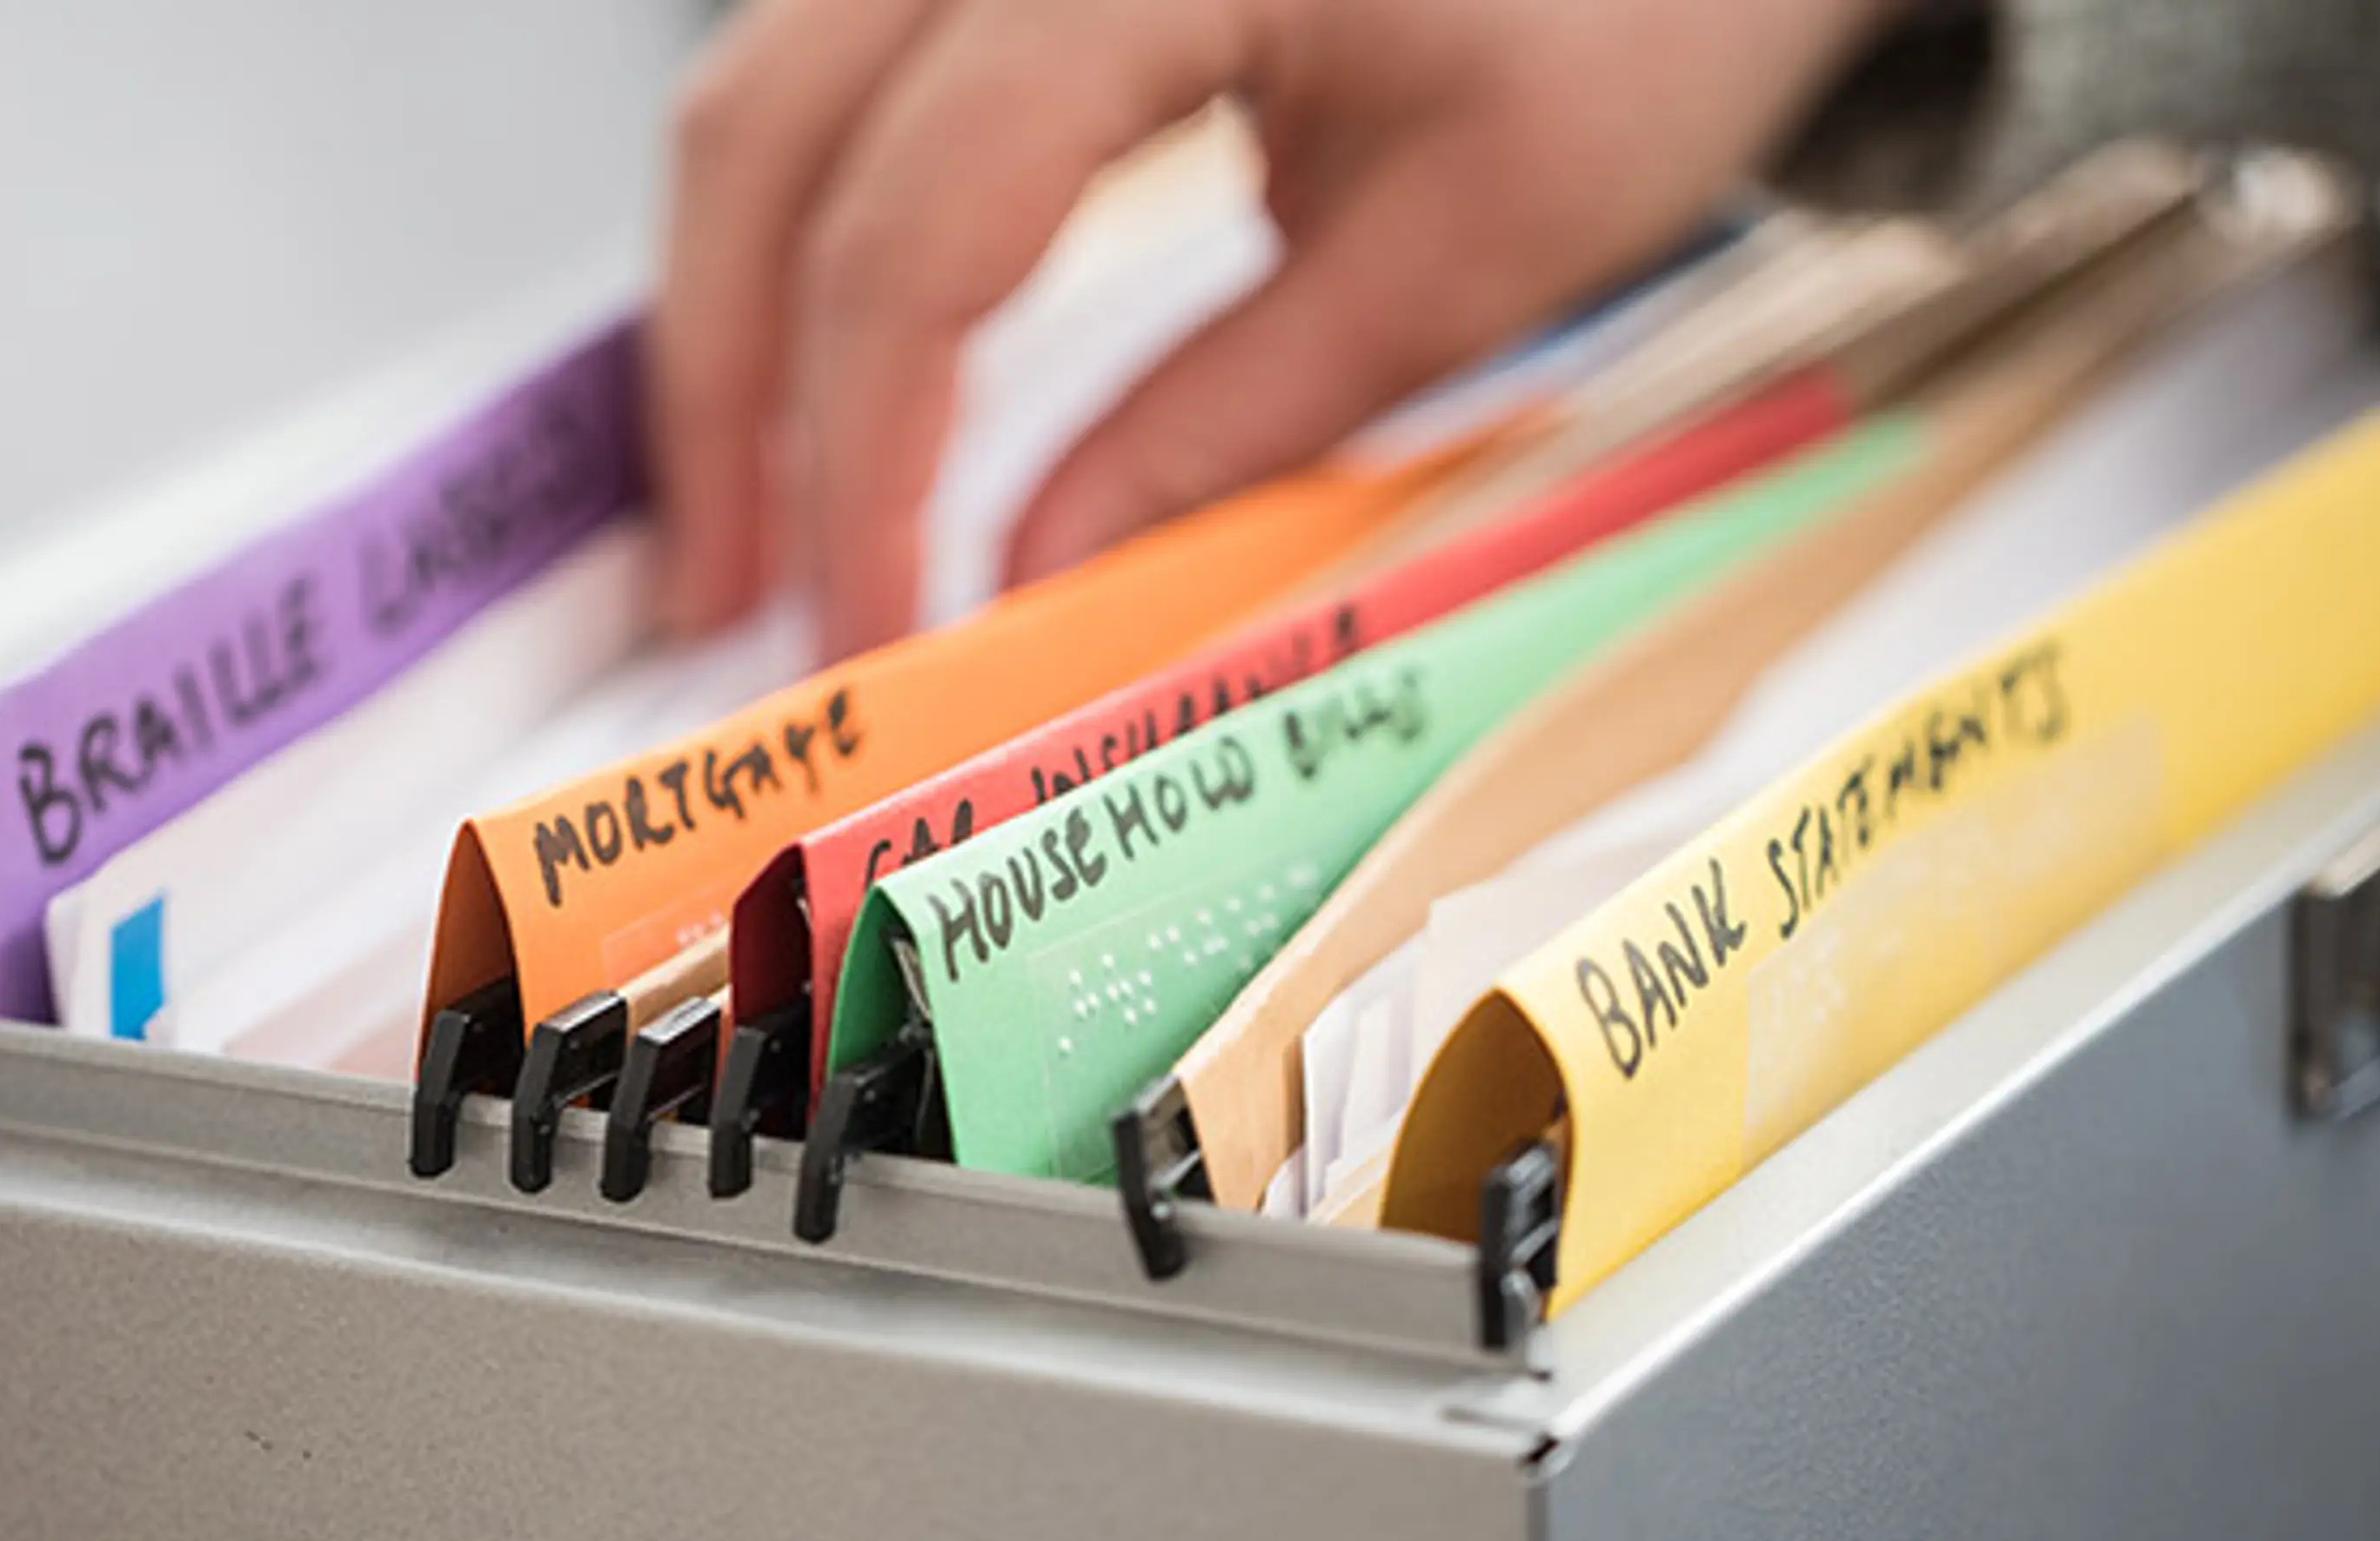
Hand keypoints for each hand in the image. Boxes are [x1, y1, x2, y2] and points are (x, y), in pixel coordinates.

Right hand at [653, 0, 1903, 653]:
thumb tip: (1026, 592)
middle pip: (769, 137)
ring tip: (761, 510)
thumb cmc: (1652, 4)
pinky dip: (810, 226)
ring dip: (737, 306)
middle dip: (727, 392)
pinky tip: (825, 363)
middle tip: (739, 601)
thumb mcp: (1466, 244)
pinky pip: (842, 66)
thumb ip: (1229, 420)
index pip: (922, 230)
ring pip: (769, 90)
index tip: (866, 637)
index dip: (863, 459)